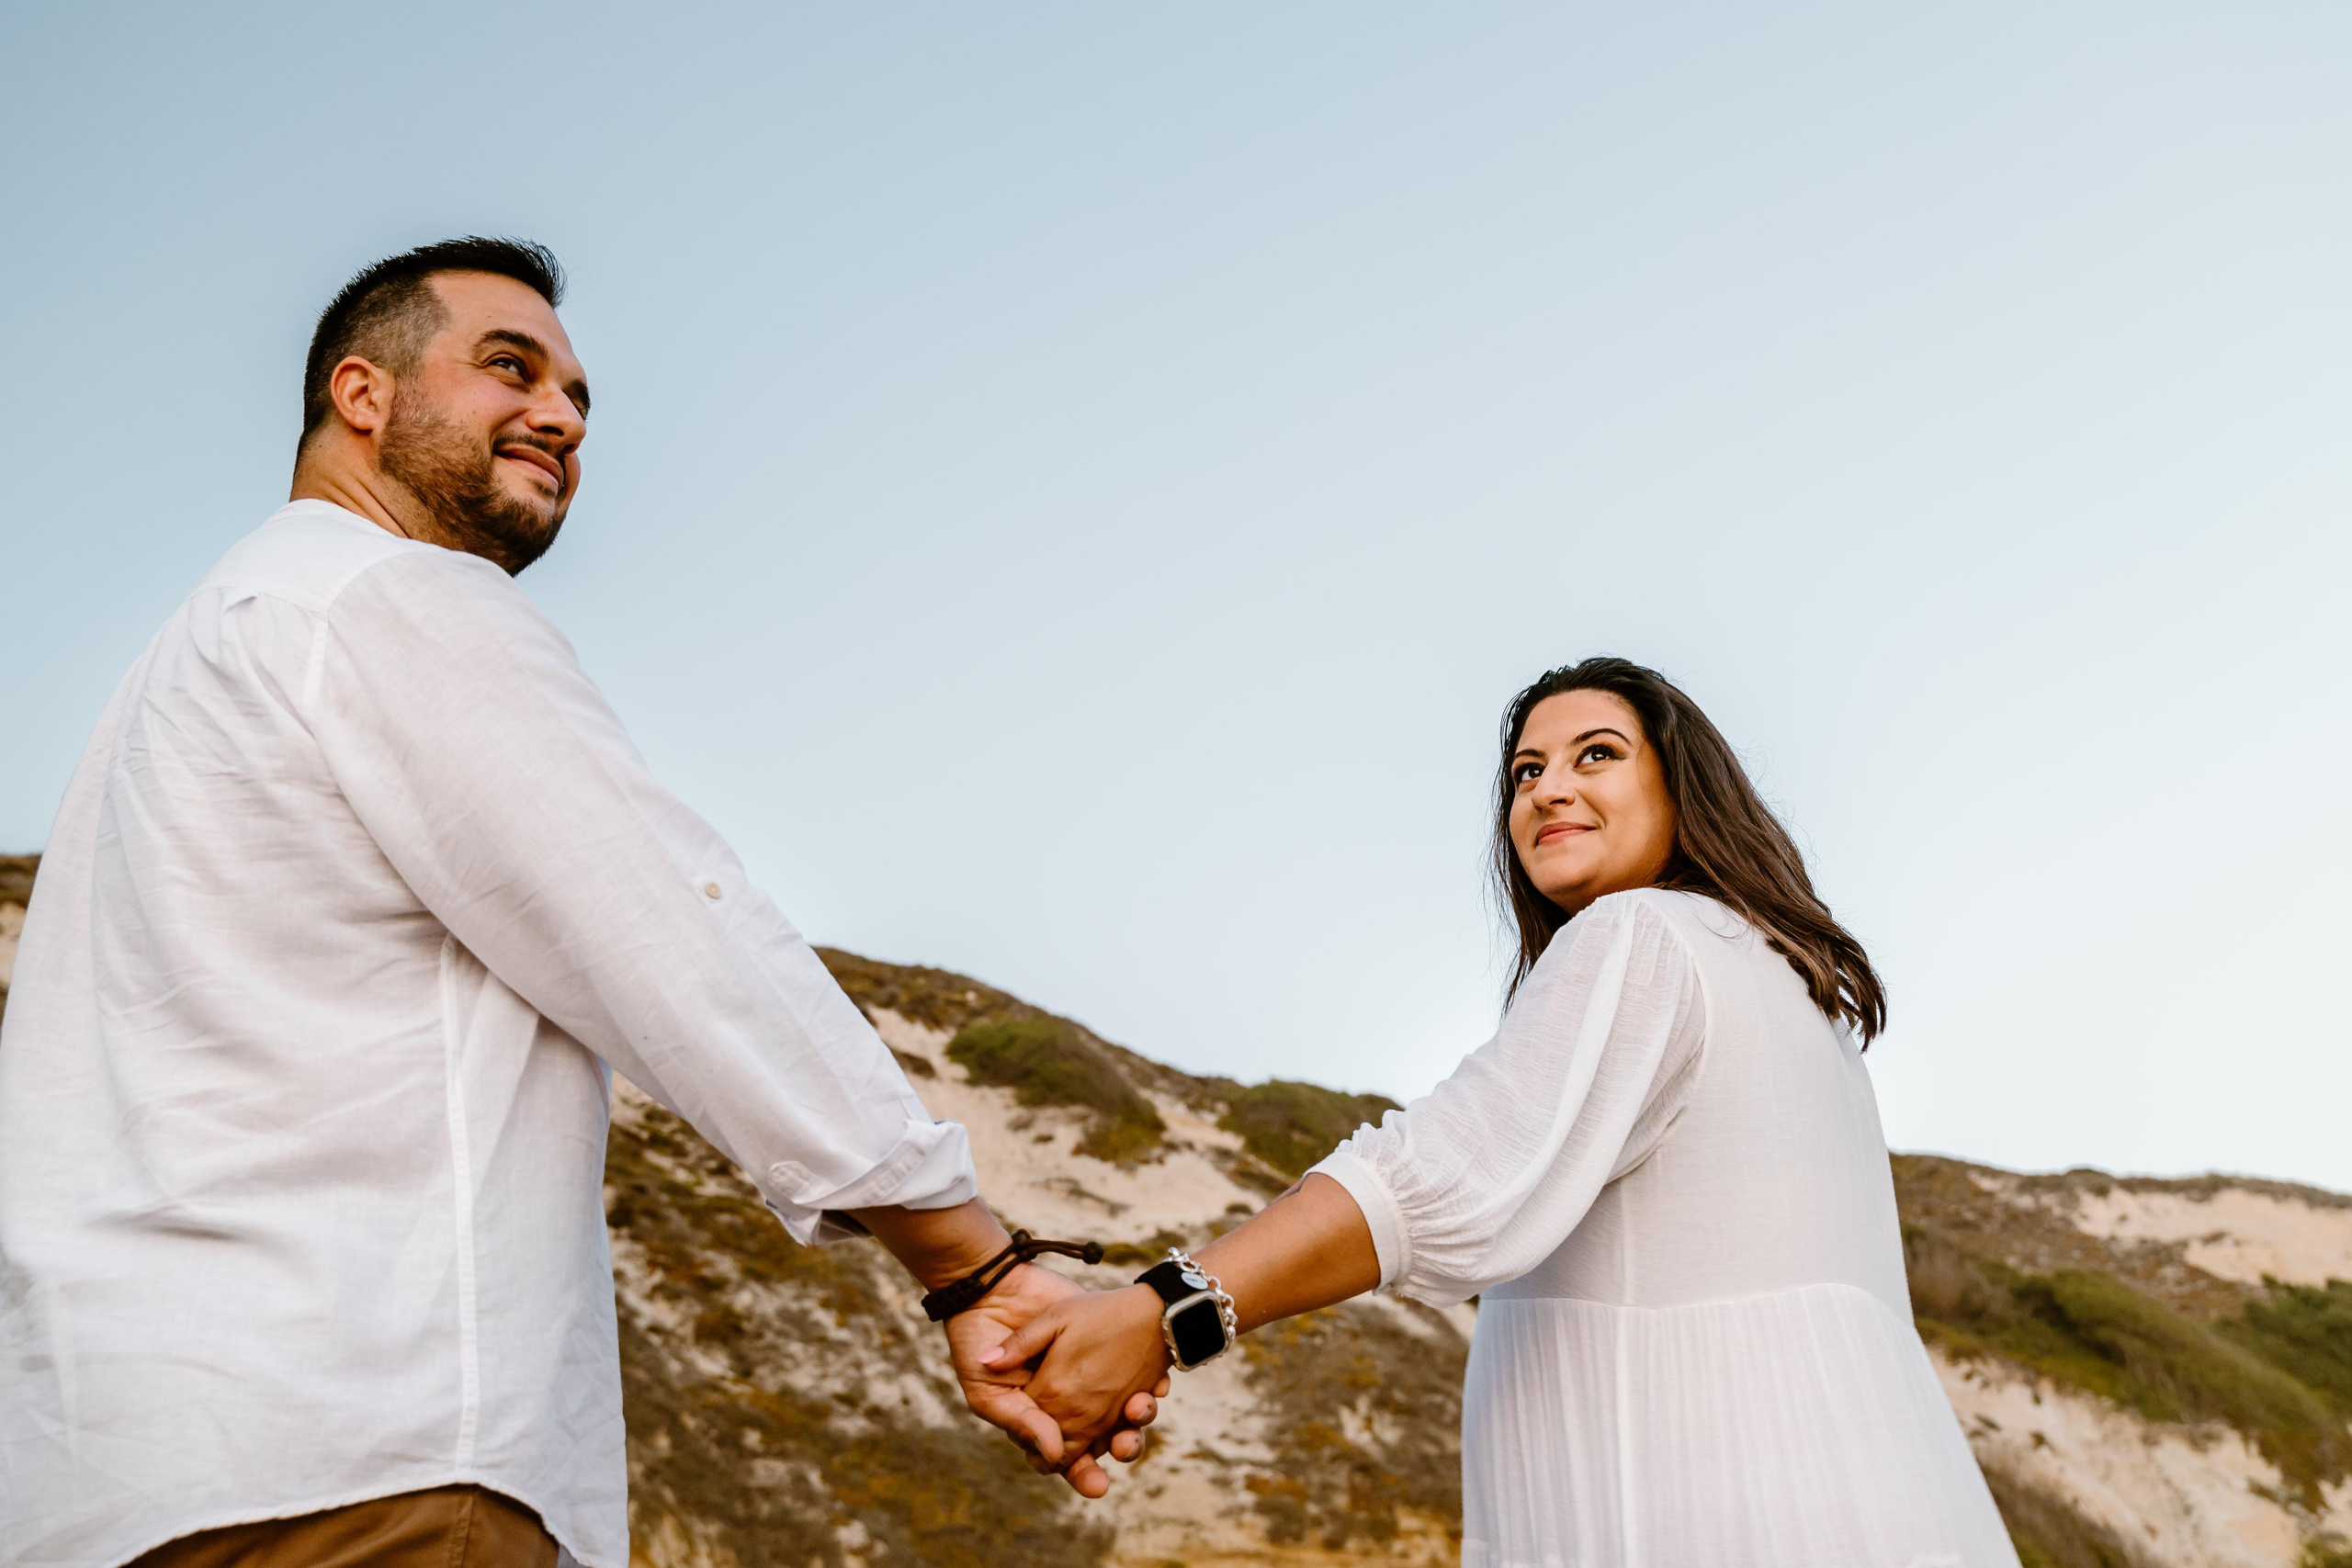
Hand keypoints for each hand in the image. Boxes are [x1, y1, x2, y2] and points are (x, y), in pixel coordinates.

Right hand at [943, 1264, 1164, 1497]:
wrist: (989, 1288)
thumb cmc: (977, 1346)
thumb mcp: (989, 1392)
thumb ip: (1022, 1423)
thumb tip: (1054, 1456)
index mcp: (1041, 1421)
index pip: (1069, 1459)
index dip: (1084, 1473)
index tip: (1097, 1481)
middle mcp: (1070, 1403)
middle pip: (1106, 1439)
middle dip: (1121, 1447)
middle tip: (1125, 1446)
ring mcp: (1090, 1375)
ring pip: (1126, 1410)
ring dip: (1139, 1417)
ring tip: (1139, 1409)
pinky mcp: (1104, 1347)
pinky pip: (1137, 1372)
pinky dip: (1150, 1384)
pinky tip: (1155, 1386)